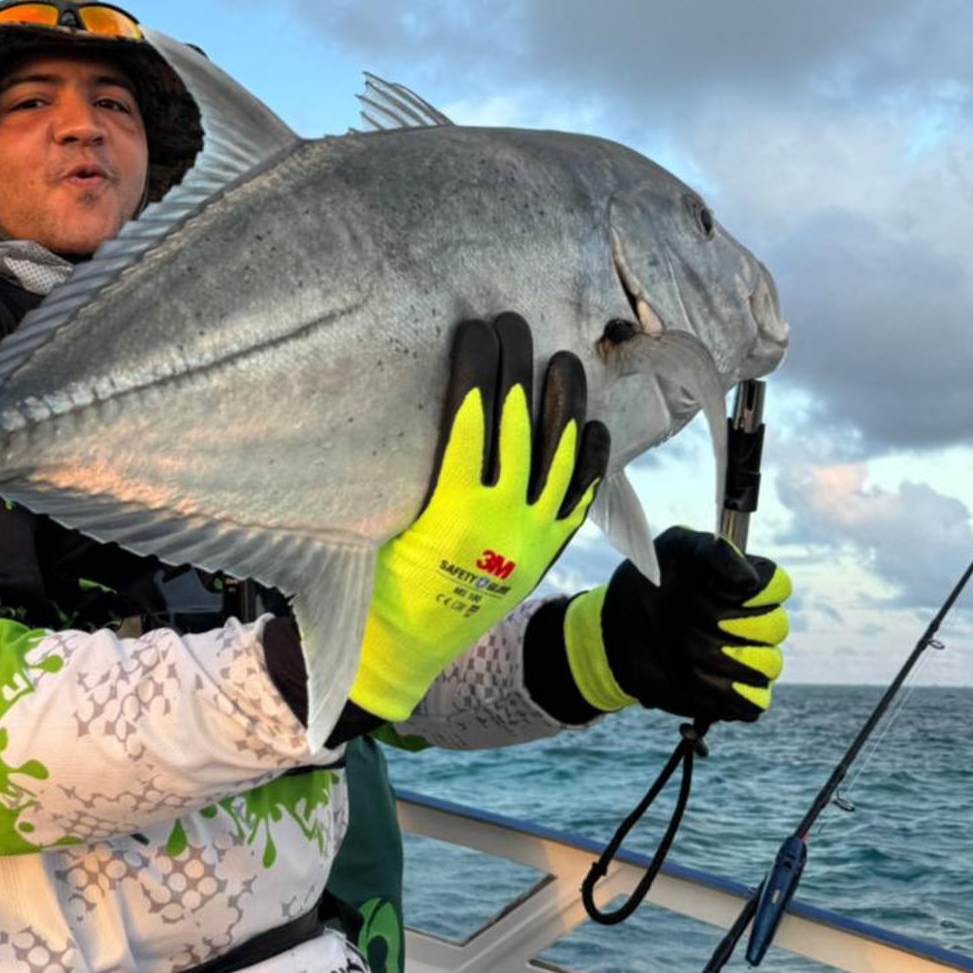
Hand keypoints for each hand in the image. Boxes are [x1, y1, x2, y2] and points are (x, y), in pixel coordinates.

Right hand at [349, 313, 609, 721]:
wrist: (408, 648)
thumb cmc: (379, 580)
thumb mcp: (382, 521)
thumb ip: (410, 472)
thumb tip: (425, 403)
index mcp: (453, 510)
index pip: (471, 420)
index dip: (476, 370)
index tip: (476, 330)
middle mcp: (502, 521)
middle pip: (519, 427)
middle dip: (517, 368)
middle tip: (514, 323)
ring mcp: (531, 538)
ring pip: (561, 459)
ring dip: (564, 405)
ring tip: (563, 361)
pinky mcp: (545, 554)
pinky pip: (579, 501)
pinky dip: (590, 463)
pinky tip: (594, 428)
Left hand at [564, 527, 791, 721]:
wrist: (617, 629)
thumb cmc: (649, 582)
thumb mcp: (675, 549)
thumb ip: (714, 552)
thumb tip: (750, 580)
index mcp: (746, 584)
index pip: (778, 586)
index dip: (748, 590)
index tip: (710, 585)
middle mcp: (755, 622)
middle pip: (775, 626)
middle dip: (721, 621)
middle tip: (685, 615)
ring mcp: (748, 661)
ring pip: (766, 665)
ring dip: (715, 655)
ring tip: (682, 645)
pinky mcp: (734, 698)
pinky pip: (752, 703)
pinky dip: (717, 691)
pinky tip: (688, 675)